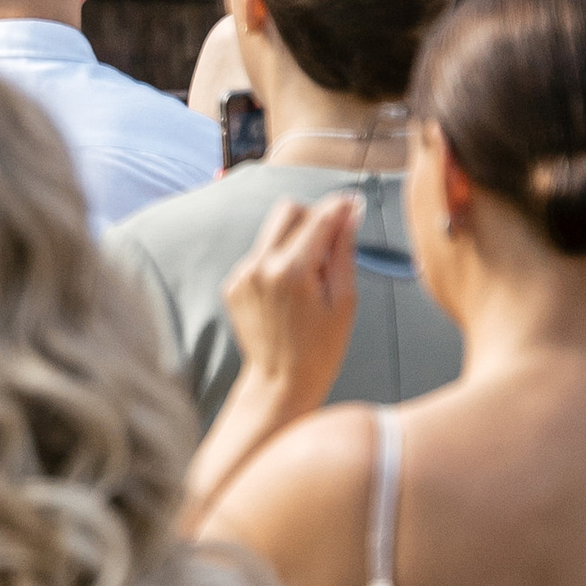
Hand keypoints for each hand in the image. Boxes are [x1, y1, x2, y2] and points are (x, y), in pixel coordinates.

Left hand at [220, 193, 358, 425]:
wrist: (280, 382)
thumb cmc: (321, 348)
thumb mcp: (344, 301)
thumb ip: (344, 252)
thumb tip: (349, 214)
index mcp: (292, 270)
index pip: (317, 218)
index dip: (338, 207)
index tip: (353, 204)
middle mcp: (260, 266)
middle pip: (287, 210)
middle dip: (312, 216)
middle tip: (333, 239)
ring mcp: (242, 274)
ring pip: (272, 232)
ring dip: (295, 240)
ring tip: (313, 277)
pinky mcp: (233, 284)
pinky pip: (259, 255)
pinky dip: (278, 261)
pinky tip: (291, 292)